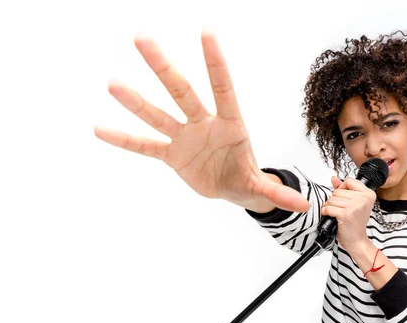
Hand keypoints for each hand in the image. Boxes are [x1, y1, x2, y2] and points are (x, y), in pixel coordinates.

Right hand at [94, 29, 309, 212]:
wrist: (229, 186)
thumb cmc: (245, 175)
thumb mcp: (260, 186)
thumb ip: (276, 193)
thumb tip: (306, 206)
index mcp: (230, 124)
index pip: (222, 88)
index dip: (215, 63)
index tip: (207, 32)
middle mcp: (203, 123)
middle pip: (183, 92)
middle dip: (164, 68)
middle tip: (142, 38)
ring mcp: (184, 137)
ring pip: (159, 115)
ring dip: (137, 102)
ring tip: (113, 83)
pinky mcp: (171, 155)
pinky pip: (145, 146)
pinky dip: (125, 139)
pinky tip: (100, 128)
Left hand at [320, 176, 375, 251]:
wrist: (357, 240)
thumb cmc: (355, 223)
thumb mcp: (354, 203)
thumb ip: (344, 189)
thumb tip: (334, 179)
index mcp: (368, 194)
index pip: (349, 181)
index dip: (342, 189)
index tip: (344, 198)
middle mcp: (364, 198)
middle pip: (338, 191)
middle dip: (334, 200)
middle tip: (340, 209)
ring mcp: (355, 206)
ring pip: (332, 199)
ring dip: (330, 206)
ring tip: (336, 213)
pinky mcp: (346, 214)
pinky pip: (328, 208)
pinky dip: (326, 212)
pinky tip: (331, 216)